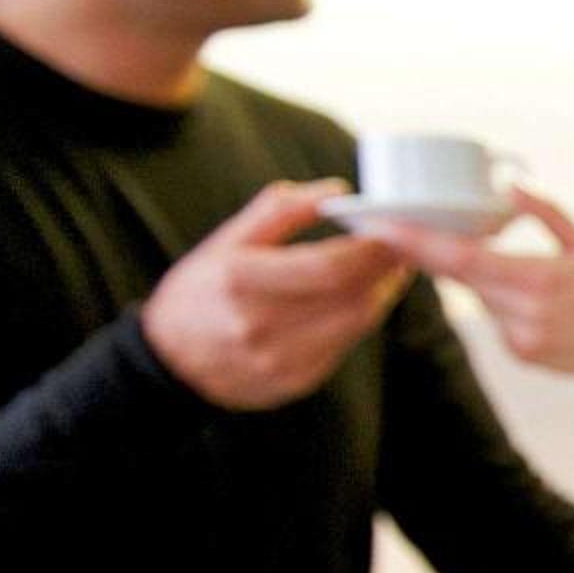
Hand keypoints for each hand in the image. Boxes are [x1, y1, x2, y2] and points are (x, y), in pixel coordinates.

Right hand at [139, 179, 408, 408]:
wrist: (169, 360)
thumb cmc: (202, 290)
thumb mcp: (225, 242)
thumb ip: (279, 213)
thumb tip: (336, 190)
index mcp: (241, 280)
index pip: (330, 267)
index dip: (372, 249)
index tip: (393, 228)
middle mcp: (260, 325)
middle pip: (352, 296)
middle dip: (386, 268)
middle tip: (404, 244)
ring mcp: (278, 360)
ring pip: (357, 324)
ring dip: (382, 293)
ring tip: (391, 267)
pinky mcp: (294, 382)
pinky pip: (344, 345)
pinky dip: (361, 318)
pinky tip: (364, 297)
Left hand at [378, 186, 573, 384]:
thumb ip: (547, 213)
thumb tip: (511, 185)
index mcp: (540, 279)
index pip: (463, 259)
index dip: (419, 243)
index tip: (385, 227)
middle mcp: (525, 312)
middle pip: (458, 277)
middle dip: (427, 253)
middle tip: (394, 228)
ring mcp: (519, 338)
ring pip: (476, 297)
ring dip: (478, 278)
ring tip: (523, 275)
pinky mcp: (519, 354)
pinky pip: (492, 318)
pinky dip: (499, 303)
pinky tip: (537, 306)